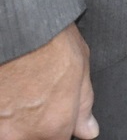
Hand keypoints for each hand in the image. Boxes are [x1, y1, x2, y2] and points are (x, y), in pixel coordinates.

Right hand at [0, 24, 95, 139]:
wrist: (17, 28)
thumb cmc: (49, 42)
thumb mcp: (81, 68)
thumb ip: (83, 106)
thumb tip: (88, 130)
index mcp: (54, 125)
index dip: (57, 126)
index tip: (55, 112)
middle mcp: (22, 133)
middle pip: (30, 138)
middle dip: (33, 123)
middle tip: (34, 96)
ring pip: (9, 131)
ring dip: (14, 116)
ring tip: (19, 90)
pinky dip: (2, 109)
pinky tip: (7, 88)